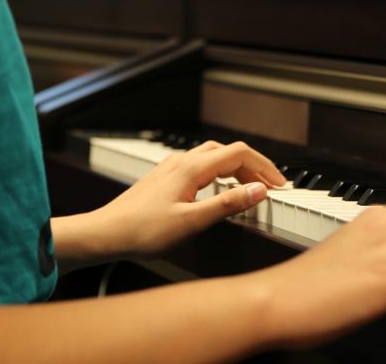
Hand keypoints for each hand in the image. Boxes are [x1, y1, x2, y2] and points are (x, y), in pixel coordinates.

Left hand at [89, 140, 285, 257]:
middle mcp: (182, 161)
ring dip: (236, 167)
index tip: (279, 184)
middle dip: (253, 165)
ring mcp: (171, 167)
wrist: (105, 233)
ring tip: (250, 186)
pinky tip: (218, 188)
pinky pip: (200, 165)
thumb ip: (228, 204)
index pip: (239, 153)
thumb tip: (258, 190)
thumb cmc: (143, 231)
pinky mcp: (164, 177)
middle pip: (228, 151)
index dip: (264, 166)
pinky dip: (219, 171)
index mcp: (192, 168)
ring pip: (213, 156)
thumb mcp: (193, 222)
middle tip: (270, 186)